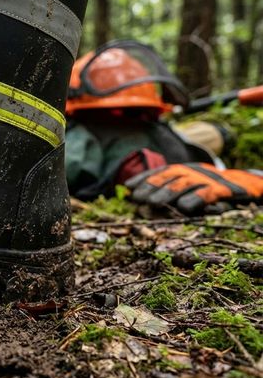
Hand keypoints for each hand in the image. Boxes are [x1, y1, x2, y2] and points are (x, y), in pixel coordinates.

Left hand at [124, 163, 262, 213]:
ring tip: (152, 204)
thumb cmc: (218, 192)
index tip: (128, 186)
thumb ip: (175, 194)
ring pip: (185, 184)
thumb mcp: (194, 189)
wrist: (253, 187)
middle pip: (169, 176)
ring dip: (167, 193)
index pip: (162, 171)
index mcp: (188, 169)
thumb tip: (147, 202)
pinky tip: (182, 208)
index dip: (145, 177)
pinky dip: (195, 199)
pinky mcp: (225, 190)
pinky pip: (207, 194)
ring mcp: (210, 179)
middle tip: (136, 198)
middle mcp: (197, 171)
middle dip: (151, 186)